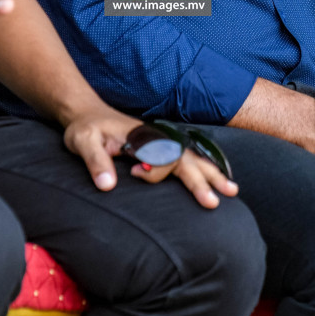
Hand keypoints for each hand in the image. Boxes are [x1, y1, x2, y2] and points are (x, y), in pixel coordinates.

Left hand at [62, 109, 238, 207]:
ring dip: (212, 174)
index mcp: (142, 137)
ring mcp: (161, 143)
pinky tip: (219, 180)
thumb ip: (95, 161)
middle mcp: (157, 139)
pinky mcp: (160, 149)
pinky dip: (205, 169)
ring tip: (232, 191)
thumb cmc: (85, 129)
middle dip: (202, 180)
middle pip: (186, 159)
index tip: (135, 173)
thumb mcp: (82, 142)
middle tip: (215, 201)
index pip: (161, 156)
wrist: (87, 113)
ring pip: (192, 159)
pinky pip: (188, 159)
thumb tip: (107, 186)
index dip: (154, 170)